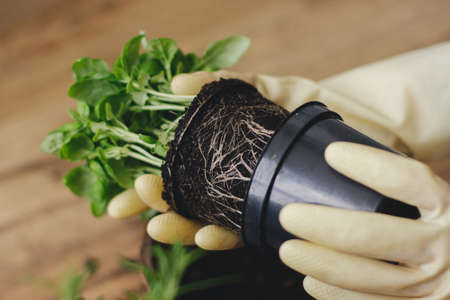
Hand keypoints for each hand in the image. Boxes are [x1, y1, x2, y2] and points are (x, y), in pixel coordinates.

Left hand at [279, 141, 449, 298]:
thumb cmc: (442, 227)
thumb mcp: (437, 203)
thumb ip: (403, 189)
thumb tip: (336, 157)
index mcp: (449, 207)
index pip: (410, 181)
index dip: (370, 165)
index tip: (332, 154)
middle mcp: (446, 246)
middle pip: (375, 235)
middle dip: (324, 226)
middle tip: (290, 216)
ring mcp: (436, 286)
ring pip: (368, 278)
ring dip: (322, 264)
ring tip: (289, 251)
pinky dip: (337, 295)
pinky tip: (312, 281)